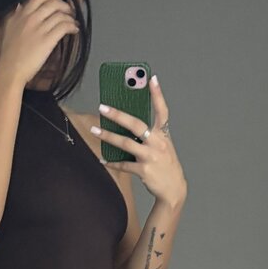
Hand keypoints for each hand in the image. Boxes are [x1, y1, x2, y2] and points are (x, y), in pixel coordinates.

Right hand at [0, 0, 78, 87]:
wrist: (10, 70)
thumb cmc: (8, 55)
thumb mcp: (8, 29)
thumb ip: (15, 16)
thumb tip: (19, 7)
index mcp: (21, 15)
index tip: (57, 1)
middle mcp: (30, 19)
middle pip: (52, 3)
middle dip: (63, 5)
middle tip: (69, 10)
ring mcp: (39, 29)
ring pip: (60, 15)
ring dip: (69, 17)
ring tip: (73, 21)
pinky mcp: (47, 40)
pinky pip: (63, 27)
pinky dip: (71, 26)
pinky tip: (73, 30)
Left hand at [92, 76, 186, 207]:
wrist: (173, 190)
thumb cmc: (165, 165)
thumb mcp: (162, 146)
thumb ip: (148, 135)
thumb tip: (126, 124)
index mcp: (163, 135)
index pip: (162, 111)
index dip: (157, 95)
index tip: (151, 78)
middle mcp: (158, 143)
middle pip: (136, 125)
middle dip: (118, 115)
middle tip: (103, 107)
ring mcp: (151, 157)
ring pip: (126, 143)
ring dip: (108, 136)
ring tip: (94, 130)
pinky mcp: (144, 171)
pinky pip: (124, 165)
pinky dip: (112, 162)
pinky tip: (102, 159)